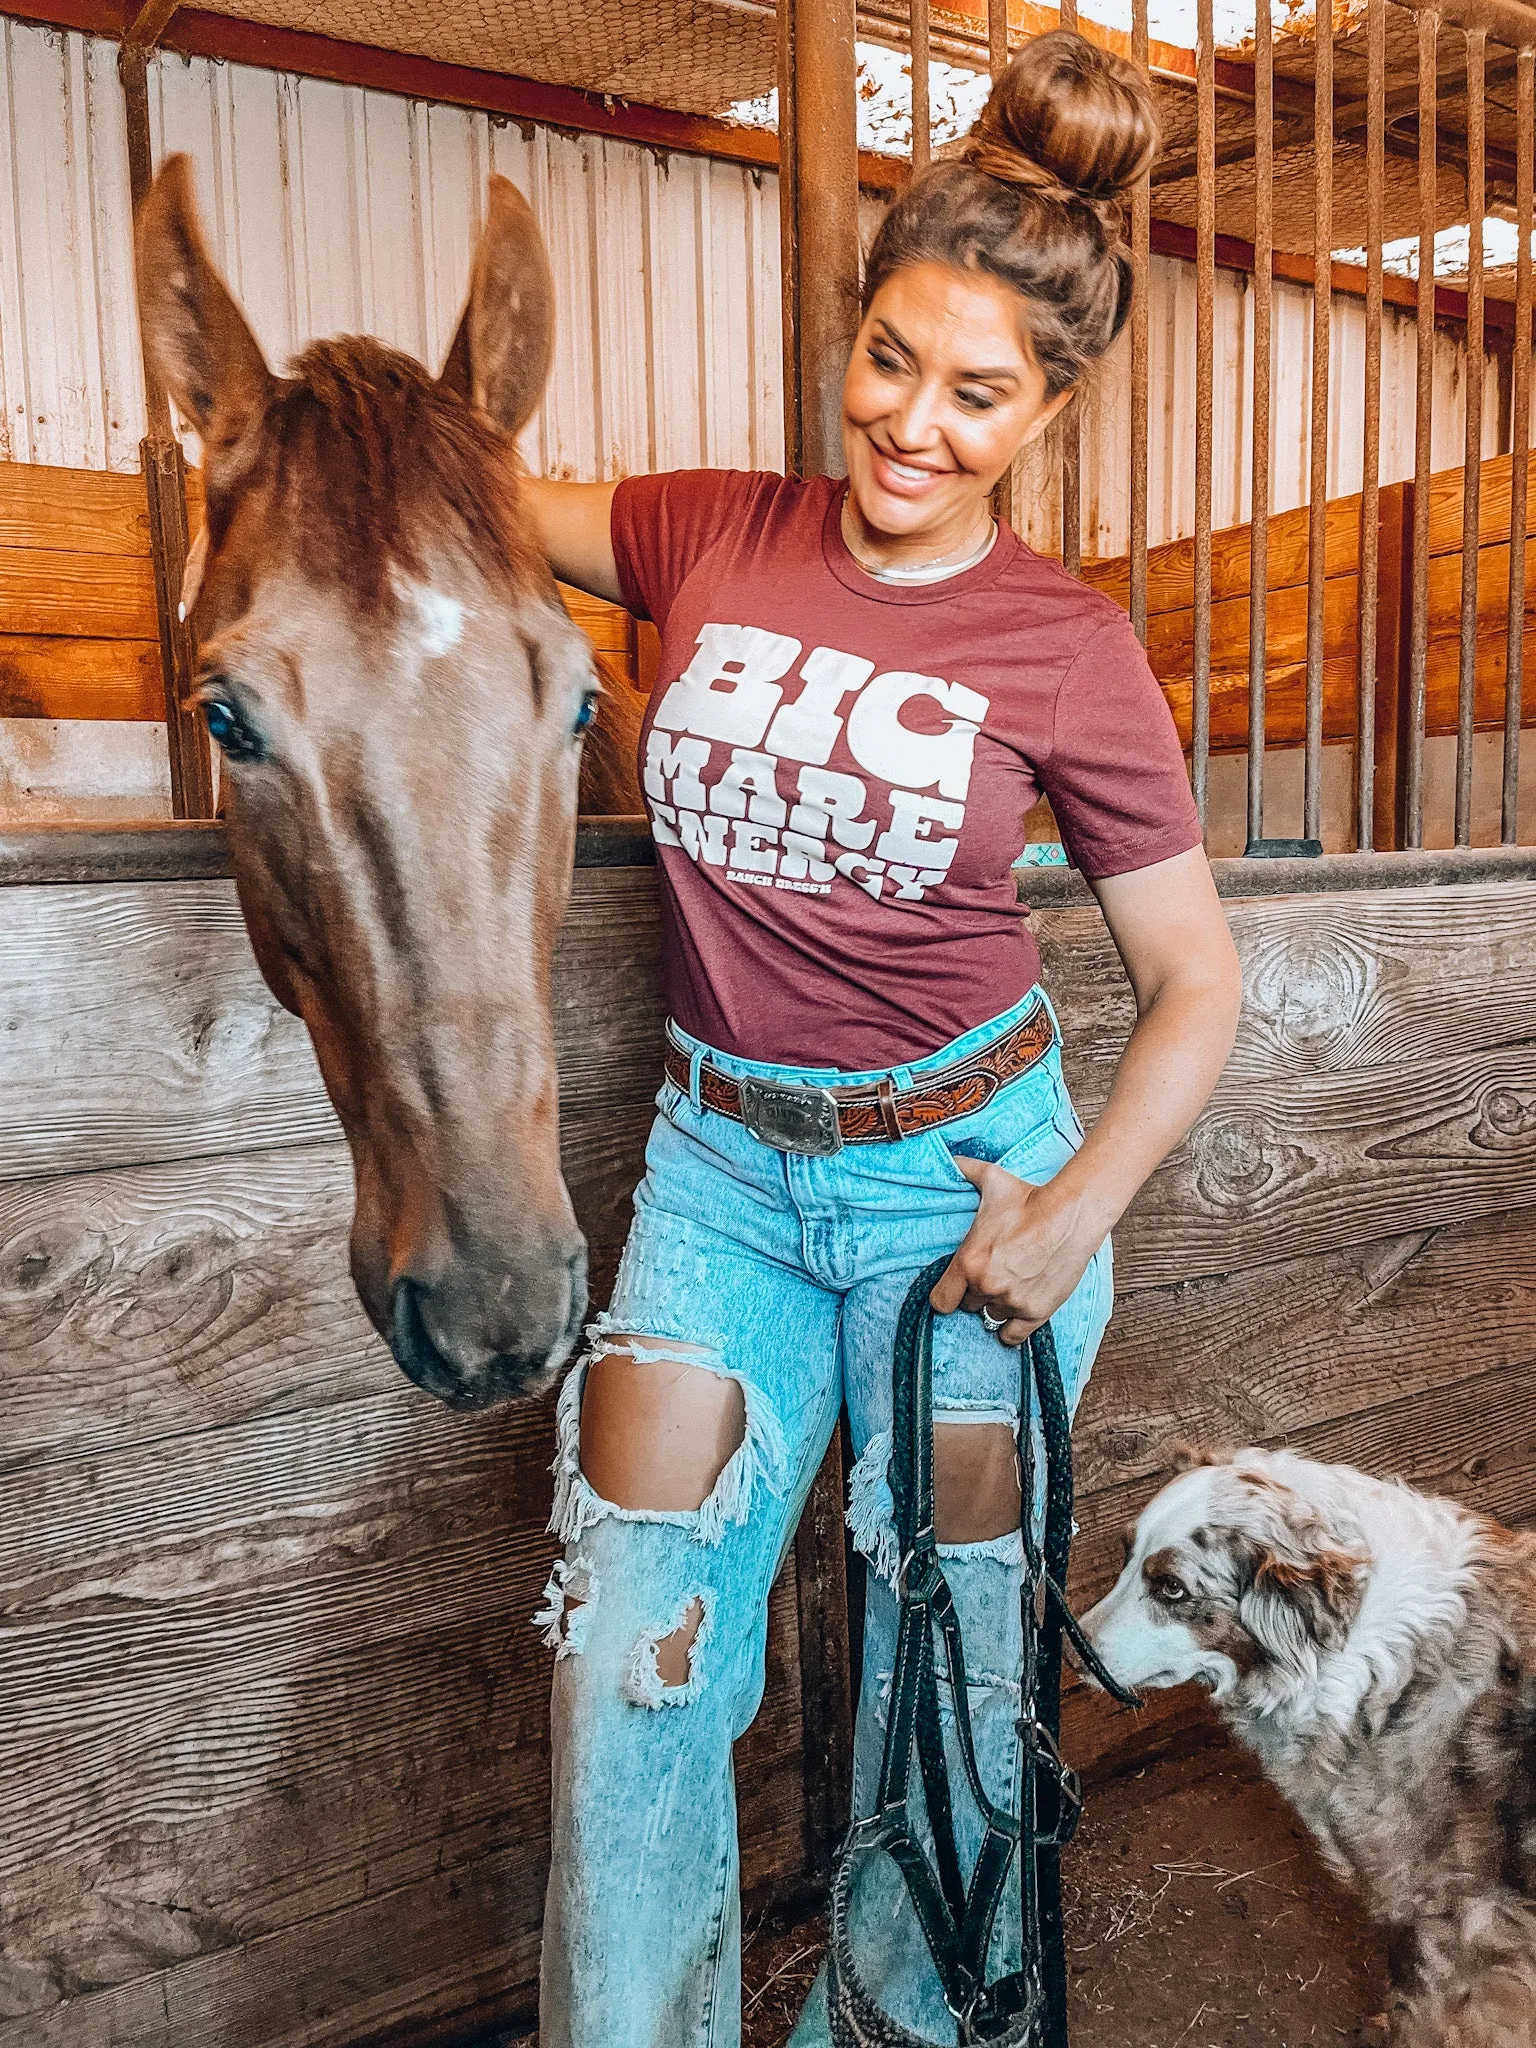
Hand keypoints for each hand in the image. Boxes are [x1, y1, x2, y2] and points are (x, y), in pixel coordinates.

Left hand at [930, 1156, 1099, 1345]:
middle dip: (976, 1293)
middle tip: (990, 1276)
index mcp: (968, 1262)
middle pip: (968, 1306)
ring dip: (997, 1305)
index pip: (941, 1301)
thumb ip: (964, 1170)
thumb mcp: (992, 1180)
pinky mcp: (1036, 1311)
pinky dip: (1011, 1327)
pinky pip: (1012, 1335)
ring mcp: (1012, 1301)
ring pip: (992, 1316)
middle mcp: (987, 1286)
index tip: (954, 1288)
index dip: (946, 1295)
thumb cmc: (1029, 1198)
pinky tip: (1014, 1313)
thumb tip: (950, 1157)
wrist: (1071, 1214)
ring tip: (1008, 1286)